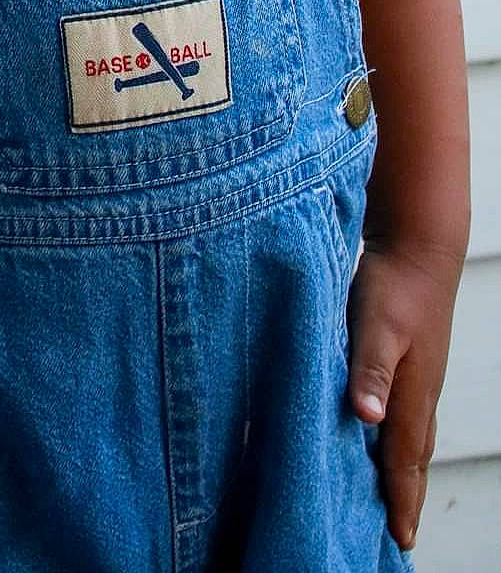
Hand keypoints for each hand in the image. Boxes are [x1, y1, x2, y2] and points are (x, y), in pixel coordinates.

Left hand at [346, 236, 463, 553]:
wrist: (418, 246)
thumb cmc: (394, 285)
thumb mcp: (374, 324)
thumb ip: (369, 370)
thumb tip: (368, 419)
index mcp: (411, 395)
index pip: (404, 462)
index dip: (400, 502)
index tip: (399, 541)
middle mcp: (419, 395)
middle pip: (413, 460)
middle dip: (405, 499)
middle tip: (396, 538)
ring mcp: (418, 379)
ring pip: (411, 439)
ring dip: (401, 473)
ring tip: (391, 501)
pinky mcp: (410, 362)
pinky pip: (406, 416)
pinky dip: (396, 441)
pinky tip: (381, 438)